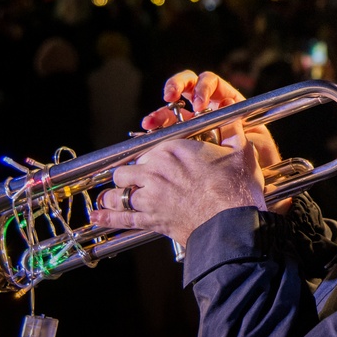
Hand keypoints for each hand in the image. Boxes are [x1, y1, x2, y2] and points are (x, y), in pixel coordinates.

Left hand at [90, 131, 264, 246]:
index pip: (148, 149)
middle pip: (127, 169)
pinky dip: (107, 218)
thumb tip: (233, 114)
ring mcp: (149, 195)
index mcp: (173, 149)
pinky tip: (97, 218)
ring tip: (110, 198)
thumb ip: (232, 131)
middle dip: (128, 176)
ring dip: (114, 196)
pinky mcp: (150, 219)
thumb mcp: (240, 152)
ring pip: (119, 192)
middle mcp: (155, 169)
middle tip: (132, 182)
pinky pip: (122, 218)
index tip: (149, 165)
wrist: (231, 222)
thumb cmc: (237, 188)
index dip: (147, 159)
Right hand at [141, 69, 281, 169]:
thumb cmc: (258, 163)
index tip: (199, 105)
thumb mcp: (253, 141)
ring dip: (160, 112)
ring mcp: (193, 124)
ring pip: (172, 109)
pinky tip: (148, 139)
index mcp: (228, 103)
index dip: (203, 88)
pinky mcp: (181, 142)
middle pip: (187, 86)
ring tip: (150, 122)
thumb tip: (225, 102)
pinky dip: (156, 134)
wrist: (252, 188)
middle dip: (176, 86)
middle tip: (169, 96)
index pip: (212, 83)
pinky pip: (166, 133)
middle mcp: (208, 110)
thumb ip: (239, 123)